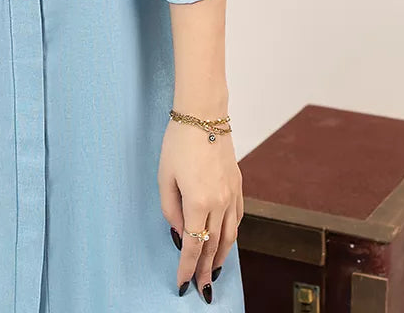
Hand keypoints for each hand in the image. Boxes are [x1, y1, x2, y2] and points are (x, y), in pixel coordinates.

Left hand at [158, 116, 243, 300]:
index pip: (194, 247)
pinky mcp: (239, 185)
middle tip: (201, 289)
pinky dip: (232, 236)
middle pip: (214, 247)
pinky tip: (226, 242)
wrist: (203, 115)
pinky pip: (237, 219)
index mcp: (198, 203)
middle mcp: (220, 203)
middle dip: (206, 270)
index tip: (182, 284)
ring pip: (230, 236)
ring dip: (222, 257)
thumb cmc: (178, 142)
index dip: (188, 268)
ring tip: (214, 272)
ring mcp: (232, 195)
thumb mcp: (164, 177)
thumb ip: (171, 210)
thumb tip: (181, 232)